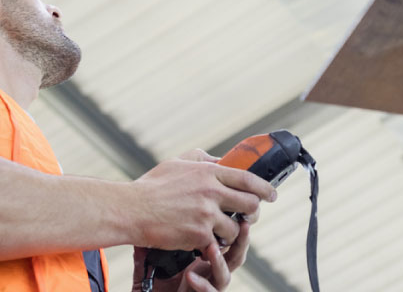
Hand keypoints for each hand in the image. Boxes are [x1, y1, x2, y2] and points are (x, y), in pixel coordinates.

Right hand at [129, 150, 275, 250]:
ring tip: (219, 230)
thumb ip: (201, 159)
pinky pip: (218, 242)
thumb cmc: (151, 187)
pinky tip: (204, 241)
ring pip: (236, 228)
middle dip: (254, 212)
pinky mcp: (199, 234)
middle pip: (250, 203)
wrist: (131, 210)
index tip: (271, 194)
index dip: (264, 188)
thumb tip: (221, 160)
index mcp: (208, 172)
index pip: (248, 178)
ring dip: (231, 231)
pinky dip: (213, 243)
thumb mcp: (176, 162)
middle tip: (249, 216)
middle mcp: (211, 191)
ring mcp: (206, 214)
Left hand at [131, 220, 251, 291]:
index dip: (233, 226)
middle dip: (241, 240)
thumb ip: (154, 240)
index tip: (234, 208)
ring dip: (220, 261)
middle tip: (243, 224)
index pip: (226, 241)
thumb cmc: (155, 284)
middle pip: (236, 255)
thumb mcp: (152, 258)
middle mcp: (211, 273)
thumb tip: (149, 216)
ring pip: (225, 276)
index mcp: (206, 260)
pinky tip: (191, 275)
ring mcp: (209, 287)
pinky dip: (202, 284)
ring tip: (212, 247)